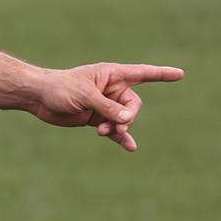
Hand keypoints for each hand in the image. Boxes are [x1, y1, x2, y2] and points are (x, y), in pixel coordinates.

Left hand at [26, 62, 184, 151]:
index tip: (180, 74)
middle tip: (116, 124)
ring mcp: (105, 105)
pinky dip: (121, 137)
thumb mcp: (85, 96)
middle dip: (128, 117)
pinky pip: (116, 129)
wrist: (39, 98)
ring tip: (104, 132)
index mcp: (111, 74)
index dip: (161, 74)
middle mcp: (111, 89)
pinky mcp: (98, 118)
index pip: (142, 73)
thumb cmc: (60, 88)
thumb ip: (108, 107)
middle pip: (133, 105)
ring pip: (125, 119)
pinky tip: (130, 147)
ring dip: (119, 128)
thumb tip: (129, 120)